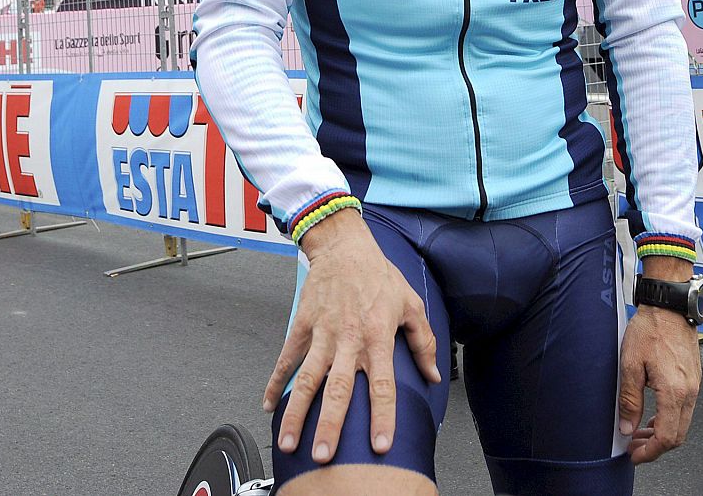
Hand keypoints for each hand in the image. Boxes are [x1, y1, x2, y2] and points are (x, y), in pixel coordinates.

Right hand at [264, 210, 438, 464]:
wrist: (344, 246)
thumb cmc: (379, 275)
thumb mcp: (411, 304)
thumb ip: (424, 342)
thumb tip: (434, 374)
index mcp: (378, 337)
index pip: (383, 385)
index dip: (383, 416)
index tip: (380, 444)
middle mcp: (349, 340)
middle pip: (338, 389)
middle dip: (330, 425)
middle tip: (324, 455)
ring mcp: (322, 333)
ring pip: (307, 379)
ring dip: (297, 412)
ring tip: (288, 441)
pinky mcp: (303, 325)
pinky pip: (287, 358)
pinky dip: (275, 381)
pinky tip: (268, 404)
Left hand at [618, 306, 701, 464]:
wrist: (669, 307)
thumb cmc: (650, 329)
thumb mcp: (630, 364)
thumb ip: (629, 400)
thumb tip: (627, 427)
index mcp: (674, 391)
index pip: (667, 437)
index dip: (650, 452)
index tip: (635, 455)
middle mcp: (689, 392)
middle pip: (678, 435)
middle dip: (656, 447)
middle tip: (635, 447)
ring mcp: (694, 386)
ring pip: (682, 423)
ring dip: (662, 433)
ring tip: (639, 432)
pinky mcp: (693, 379)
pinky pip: (684, 409)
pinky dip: (669, 418)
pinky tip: (652, 415)